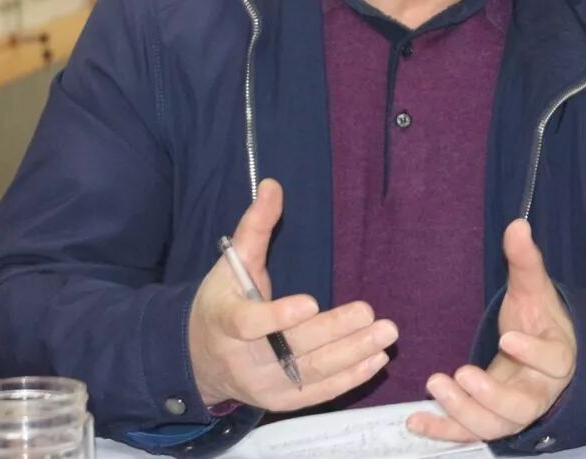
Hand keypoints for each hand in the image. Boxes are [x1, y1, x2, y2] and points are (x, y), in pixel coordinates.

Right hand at [188, 179, 397, 411]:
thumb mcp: (232, 264)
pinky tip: (376, 360)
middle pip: (293, 348)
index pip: (250, 323)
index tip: (311, 303)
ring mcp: (264, 386)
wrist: (200, 359)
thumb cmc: (222, 302)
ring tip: (385, 334)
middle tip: (370, 312)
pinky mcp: (281, 401)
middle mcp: (244, 360)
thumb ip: (255, 226)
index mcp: (226, 322)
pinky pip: (318, 392)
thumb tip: (273, 185)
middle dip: (335, 331)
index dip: (279, 316)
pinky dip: (349, 378)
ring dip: (352, 354)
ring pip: (312, 372)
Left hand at [407, 219, 574, 441]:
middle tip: (461, 374)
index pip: (553, 360)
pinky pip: (470, 433)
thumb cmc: (539, 317)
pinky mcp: (491, 419)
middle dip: (492, 396)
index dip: (533, 352)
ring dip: (464, 413)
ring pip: (496, 425)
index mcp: (556, 356)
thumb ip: (525, 259)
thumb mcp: (533, 287)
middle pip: (523, 406)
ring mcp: (515, 410)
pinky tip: (415, 421)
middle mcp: (539, 390)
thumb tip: (518, 224)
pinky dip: (444, 431)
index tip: (507, 336)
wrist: (541, 348)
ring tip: (435, 385)